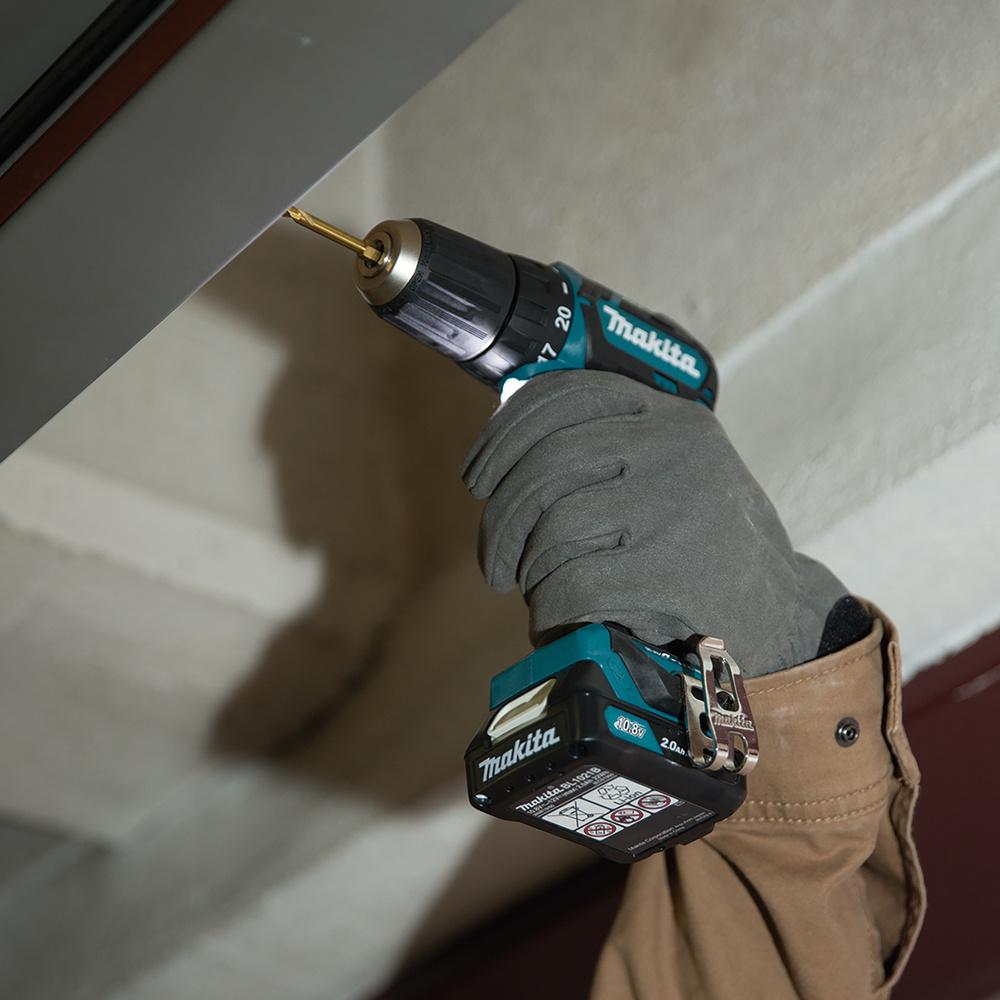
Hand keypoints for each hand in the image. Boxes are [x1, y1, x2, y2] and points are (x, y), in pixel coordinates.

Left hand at [463, 370, 862, 676]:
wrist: (780, 611)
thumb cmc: (701, 541)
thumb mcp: (670, 472)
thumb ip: (607, 449)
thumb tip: (503, 447)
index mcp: (669, 415)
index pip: (563, 395)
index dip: (504, 434)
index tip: (476, 476)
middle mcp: (675, 447)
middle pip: (546, 464)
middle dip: (500, 519)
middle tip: (492, 561)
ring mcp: (677, 505)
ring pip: (555, 524)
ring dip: (526, 566)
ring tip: (530, 588)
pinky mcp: (675, 570)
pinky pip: (575, 583)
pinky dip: (549, 606)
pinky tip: (551, 616)